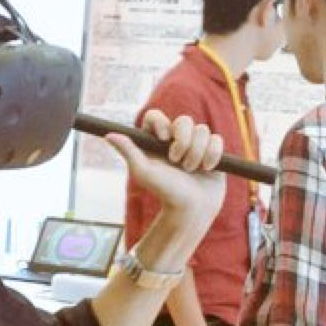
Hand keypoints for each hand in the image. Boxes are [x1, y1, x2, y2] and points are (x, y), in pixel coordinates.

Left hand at [109, 110, 224, 233]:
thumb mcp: (144, 171)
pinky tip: (207, 169)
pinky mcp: (212, 151)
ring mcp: (195, 145)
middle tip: (177, 161)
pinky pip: (217, 139)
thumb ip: (128, 150)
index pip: (155, 116)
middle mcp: (174, 140)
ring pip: (202, 130)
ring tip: (190, 170)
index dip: (161, 122)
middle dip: (183, 141)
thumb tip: (108, 134)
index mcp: (154, 142)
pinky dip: (212, 154)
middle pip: (184, 120)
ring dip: (197, 152)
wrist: (192, 208)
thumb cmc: (165, 192)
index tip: (164, 138)